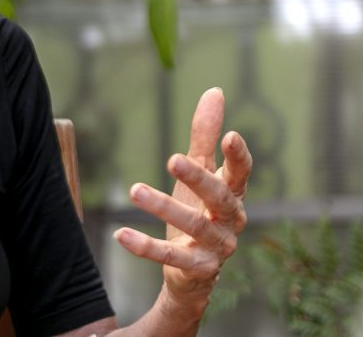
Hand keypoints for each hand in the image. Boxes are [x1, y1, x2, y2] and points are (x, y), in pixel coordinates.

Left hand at [113, 88, 252, 313]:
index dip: (238, 156)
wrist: (194, 270)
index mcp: (233, 194)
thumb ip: (205, 136)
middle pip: (217, 196)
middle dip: (197, 178)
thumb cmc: (199, 210)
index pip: (241, 173)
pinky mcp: (197, 268)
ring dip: (163, 207)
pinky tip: (121, 234)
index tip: (231, 135)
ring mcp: (216, 247)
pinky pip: (169, 256)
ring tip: (135, 189)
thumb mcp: (200, 172)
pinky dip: (144, 246)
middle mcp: (230, 220)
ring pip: (192, 225)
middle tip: (172, 159)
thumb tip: (215, 92)